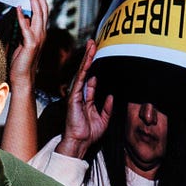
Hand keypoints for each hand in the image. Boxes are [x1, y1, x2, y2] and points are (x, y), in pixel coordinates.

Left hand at [8, 0, 47, 97]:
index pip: (41, 11)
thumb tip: (21, 16)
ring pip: (38, 15)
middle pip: (42, 9)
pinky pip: (26, 28)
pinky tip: (18, 8)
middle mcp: (41, 33)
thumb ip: (22, 29)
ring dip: (34, 0)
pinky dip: (22, 18)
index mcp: (39, 32)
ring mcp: (38, 38)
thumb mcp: (21, 41)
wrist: (22, 78)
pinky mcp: (31, 44)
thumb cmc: (20, 62)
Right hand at [55, 41, 112, 156]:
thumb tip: (111, 97)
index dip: (96, 67)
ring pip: (83, 72)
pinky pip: (80, 79)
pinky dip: (84, 68)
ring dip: (87, 58)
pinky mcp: (74, 96)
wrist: (80, 142)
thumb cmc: (88, 134)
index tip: (99, 56)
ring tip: (92, 45)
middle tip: (94, 43)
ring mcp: (76, 94)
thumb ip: (107, 108)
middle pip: (87, 72)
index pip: (92, 79)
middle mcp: (81, 95)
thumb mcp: (104, 119)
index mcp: (87, 99)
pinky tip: (88, 59)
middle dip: (90, 57)